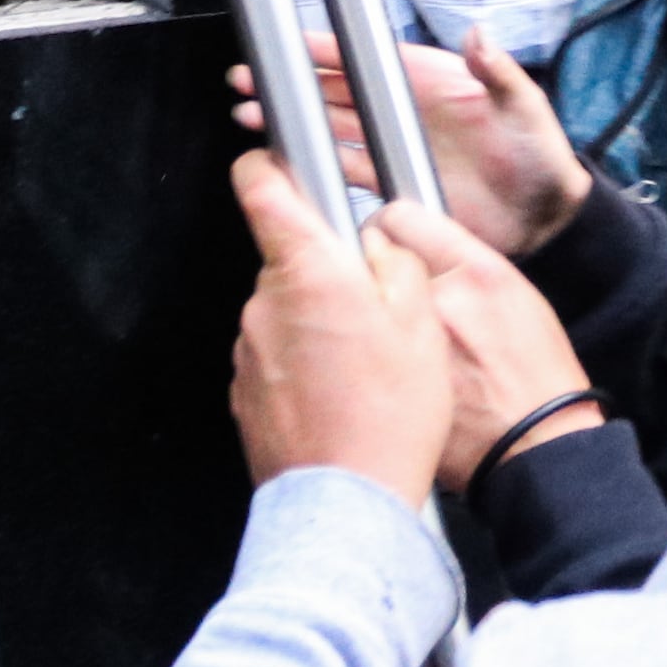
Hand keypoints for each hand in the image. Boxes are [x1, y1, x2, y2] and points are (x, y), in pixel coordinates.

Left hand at [225, 152, 446, 501]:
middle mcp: (264, 302)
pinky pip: (277, 357)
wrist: (349, 503)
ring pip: (285, 310)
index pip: (259, 185)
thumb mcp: (421, 322)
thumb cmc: (391, 415)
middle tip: (373, 307)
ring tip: (363, 365)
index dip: (268, 163)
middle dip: (325, 270)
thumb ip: (395, 261)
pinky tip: (341, 396)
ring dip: (317, 322)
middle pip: (287, 257)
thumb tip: (374, 240)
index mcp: (307, 269)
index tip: (284, 163)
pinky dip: (305, 365)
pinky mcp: (245, 392)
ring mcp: (248, 350)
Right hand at [232, 24, 591, 255]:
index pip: (368, 59)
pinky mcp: (395, 181)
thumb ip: (499, 72)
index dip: (328, 50)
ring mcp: (397, 145)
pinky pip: (346, 165)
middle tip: (248, 80)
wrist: (545, 219)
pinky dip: (315, 160)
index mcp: (431, 79)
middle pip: (337, 89)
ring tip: (251, 114)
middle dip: (293, 82)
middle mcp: (406, 109)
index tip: (289, 44)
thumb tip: (478, 33)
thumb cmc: (541, 157)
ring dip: (294, 119)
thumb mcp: (526, 108)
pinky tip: (288, 157)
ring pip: (332, 126)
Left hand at [374, 204, 600, 491]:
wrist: (538, 447)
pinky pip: (358, 351)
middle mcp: (438, 301)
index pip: (400, 216)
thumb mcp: (514, 293)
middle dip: (373, 270)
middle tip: (386, 290)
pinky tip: (387, 374)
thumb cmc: (536, 375)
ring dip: (364, 313)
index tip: (385, 237)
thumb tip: (414, 239)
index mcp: (473, 271)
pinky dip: (362, 356)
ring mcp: (409, 347)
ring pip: (358, 306)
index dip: (388, 226)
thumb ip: (461, 259)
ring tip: (387, 337)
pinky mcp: (389, 384)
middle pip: (370, 259)